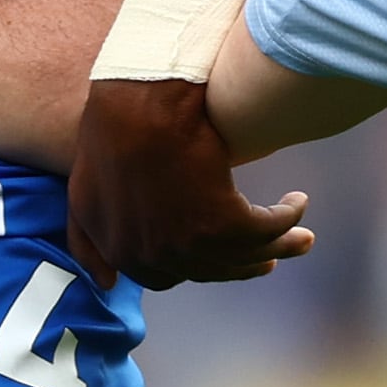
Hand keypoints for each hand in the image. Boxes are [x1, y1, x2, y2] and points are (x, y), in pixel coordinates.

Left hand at [69, 77, 312, 287]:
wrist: (138, 103)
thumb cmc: (111, 134)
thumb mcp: (84, 196)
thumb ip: (88, 242)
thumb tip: (105, 283)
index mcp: (122, 253)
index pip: (165, 278)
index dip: (194, 265)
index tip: (218, 253)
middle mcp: (155, 258)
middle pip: (213, 272)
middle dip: (246, 264)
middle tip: (268, 257)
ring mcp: (189, 245)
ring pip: (248, 256)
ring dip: (280, 245)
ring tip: (301, 237)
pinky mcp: (224, 223)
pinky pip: (268, 229)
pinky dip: (288, 218)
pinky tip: (297, 202)